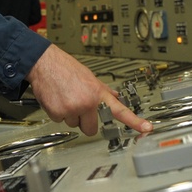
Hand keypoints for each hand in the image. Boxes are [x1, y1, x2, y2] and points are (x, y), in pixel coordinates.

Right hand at [26, 44, 152, 135]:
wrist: (44, 63)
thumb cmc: (65, 68)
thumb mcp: (89, 77)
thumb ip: (103, 90)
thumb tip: (115, 96)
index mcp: (98, 92)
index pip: (120, 110)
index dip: (135, 121)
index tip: (147, 128)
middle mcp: (87, 102)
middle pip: (91, 129)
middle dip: (84, 121)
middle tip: (78, 107)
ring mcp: (73, 108)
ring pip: (74, 124)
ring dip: (70, 115)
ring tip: (65, 98)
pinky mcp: (58, 113)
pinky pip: (60, 121)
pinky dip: (57, 113)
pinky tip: (56, 99)